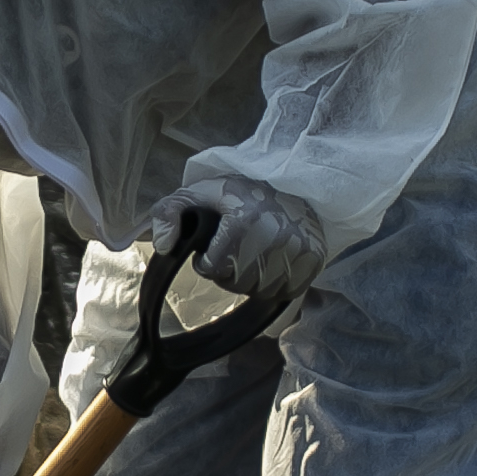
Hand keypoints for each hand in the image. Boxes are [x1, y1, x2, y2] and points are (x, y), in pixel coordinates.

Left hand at [145, 175, 325, 304]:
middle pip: (237, 283)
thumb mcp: (196, 194)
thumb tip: (162, 244)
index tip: (215, 244)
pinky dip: (278, 282)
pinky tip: (274, 261)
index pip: (213, 269)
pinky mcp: (314, 260)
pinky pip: (287, 291)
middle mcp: (274, 236)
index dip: (207, 261)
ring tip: (256, 252)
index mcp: (242, 221)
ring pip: (262, 290)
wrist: (289, 185)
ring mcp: (298, 249)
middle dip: (230, 271)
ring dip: (254, 279)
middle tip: (237, 247)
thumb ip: (168, 214)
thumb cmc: (238, 194)